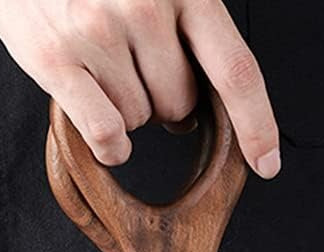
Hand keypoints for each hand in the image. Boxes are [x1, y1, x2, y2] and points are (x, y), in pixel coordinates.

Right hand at [0, 0, 280, 178]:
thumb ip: (185, 28)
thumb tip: (196, 108)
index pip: (236, 69)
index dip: (257, 124)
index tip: (267, 163)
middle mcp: (144, 3)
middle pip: (180, 104)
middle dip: (162, 101)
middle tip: (132, 68)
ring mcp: (99, 31)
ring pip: (140, 119)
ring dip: (125, 110)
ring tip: (99, 66)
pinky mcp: (56, 59)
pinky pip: (105, 133)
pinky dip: (109, 143)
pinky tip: (99, 123)